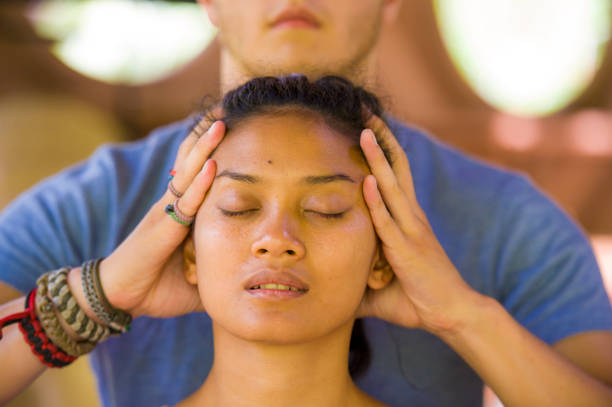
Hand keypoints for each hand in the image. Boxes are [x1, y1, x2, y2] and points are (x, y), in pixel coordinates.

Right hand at [97, 115, 224, 317]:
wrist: (121, 297)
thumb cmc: (158, 287)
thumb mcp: (197, 278)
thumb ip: (219, 270)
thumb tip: (247, 279)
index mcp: (183, 213)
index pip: (201, 173)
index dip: (214, 150)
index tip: (233, 127)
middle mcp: (174, 204)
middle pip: (193, 161)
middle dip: (210, 136)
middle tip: (228, 108)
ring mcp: (167, 211)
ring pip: (189, 172)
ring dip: (205, 146)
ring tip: (221, 120)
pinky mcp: (162, 224)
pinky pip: (185, 200)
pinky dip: (200, 182)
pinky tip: (212, 163)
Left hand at [357, 115, 482, 336]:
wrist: (452, 313)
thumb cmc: (418, 298)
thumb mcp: (380, 284)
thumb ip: (358, 278)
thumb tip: (331, 285)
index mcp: (407, 219)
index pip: (394, 175)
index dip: (382, 149)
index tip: (366, 125)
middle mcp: (411, 217)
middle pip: (396, 167)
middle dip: (380, 139)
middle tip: (364, 111)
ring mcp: (411, 230)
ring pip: (392, 186)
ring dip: (377, 158)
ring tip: (364, 130)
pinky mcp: (407, 249)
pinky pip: (388, 221)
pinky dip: (377, 200)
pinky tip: (366, 180)